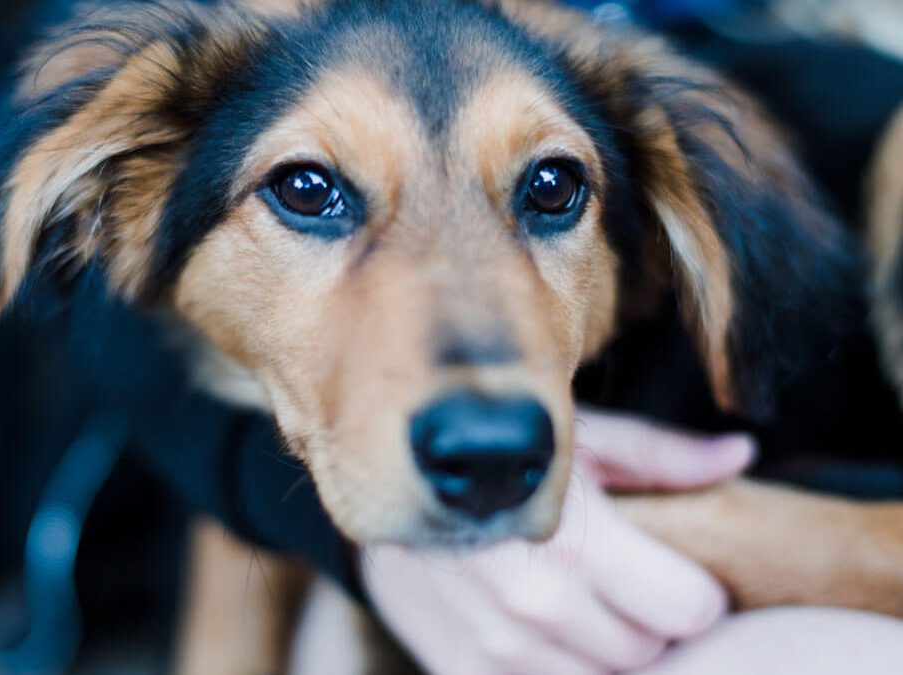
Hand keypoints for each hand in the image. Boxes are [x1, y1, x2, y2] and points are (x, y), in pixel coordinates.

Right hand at [361, 408, 754, 674]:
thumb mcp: (574, 437)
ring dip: (598, 651)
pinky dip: (551, 666)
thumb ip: (661, 455)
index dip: (691, 590)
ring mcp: (495, 648)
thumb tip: (742, 452)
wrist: (382, 482)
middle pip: (648, 652)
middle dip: (646, 622)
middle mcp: (535, 607)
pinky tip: (534, 627)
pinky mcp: (462, 670)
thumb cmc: (494, 453)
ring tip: (575, 601)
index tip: (671, 571)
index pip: (690, 611)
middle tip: (620, 582)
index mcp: (575, 545)